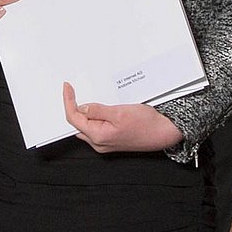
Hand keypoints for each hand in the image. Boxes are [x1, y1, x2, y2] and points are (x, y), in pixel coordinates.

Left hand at [61, 83, 182, 153]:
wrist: (164, 132)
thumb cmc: (146, 124)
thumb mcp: (119, 112)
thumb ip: (97, 110)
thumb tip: (81, 108)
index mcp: (98, 137)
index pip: (74, 118)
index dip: (68, 101)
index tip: (67, 88)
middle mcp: (99, 143)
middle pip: (78, 123)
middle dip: (74, 107)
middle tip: (73, 91)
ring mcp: (106, 143)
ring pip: (87, 126)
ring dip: (85, 111)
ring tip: (85, 96)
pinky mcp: (112, 139)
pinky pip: (96, 127)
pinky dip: (94, 116)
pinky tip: (98, 107)